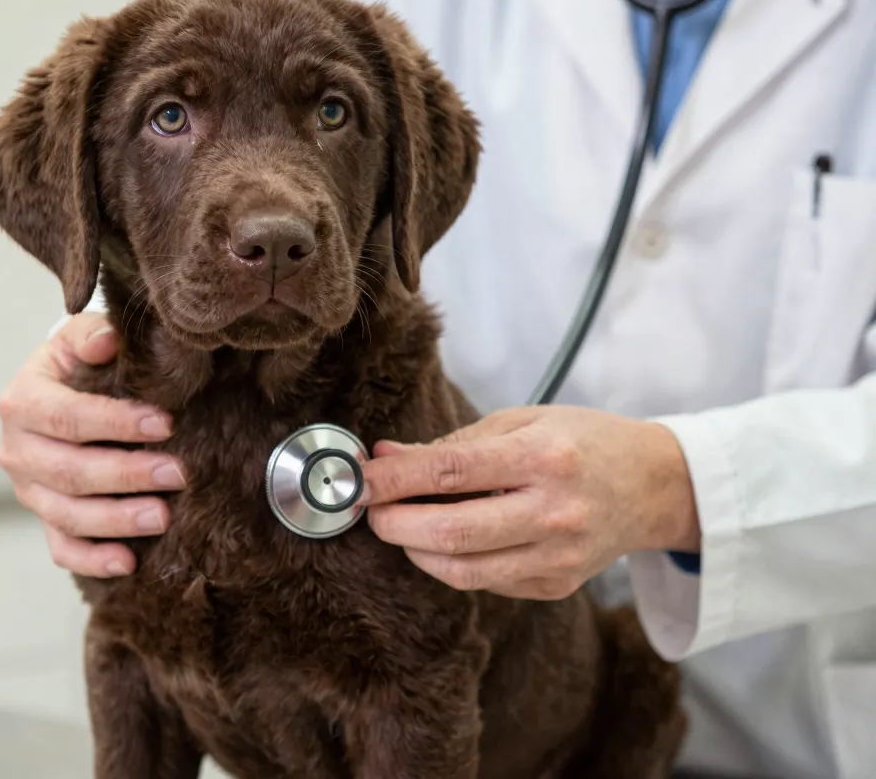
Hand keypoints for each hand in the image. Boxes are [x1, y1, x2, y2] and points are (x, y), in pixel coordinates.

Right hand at [0, 312, 185, 577]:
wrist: (58, 394)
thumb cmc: (79, 365)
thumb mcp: (79, 338)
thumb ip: (92, 335)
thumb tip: (108, 341)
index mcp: (22, 402)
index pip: (68, 417)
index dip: (116, 423)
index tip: (165, 424)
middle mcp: (17, 450)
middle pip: (70, 472)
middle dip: (127, 475)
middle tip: (178, 473)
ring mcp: (28, 490)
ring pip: (67, 515)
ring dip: (116, 520)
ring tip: (163, 516)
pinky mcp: (43, 518)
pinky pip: (62, 548)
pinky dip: (92, 559)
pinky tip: (127, 562)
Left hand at [361, 406, 699, 599]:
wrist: (652, 486)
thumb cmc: (581, 442)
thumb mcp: (520, 421)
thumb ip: (451, 443)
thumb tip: (383, 457)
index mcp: (544, 458)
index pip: (451, 471)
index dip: (393, 479)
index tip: (355, 480)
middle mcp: (554, 513)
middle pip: (452, 532)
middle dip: (394, 523)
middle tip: (368, 509)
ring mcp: (558, 557)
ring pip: (462, 571)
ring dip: (415, 549)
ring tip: (399, 524)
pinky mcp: (555, 586)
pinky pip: (484, 583)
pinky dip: (451, 563)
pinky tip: (444, 538)